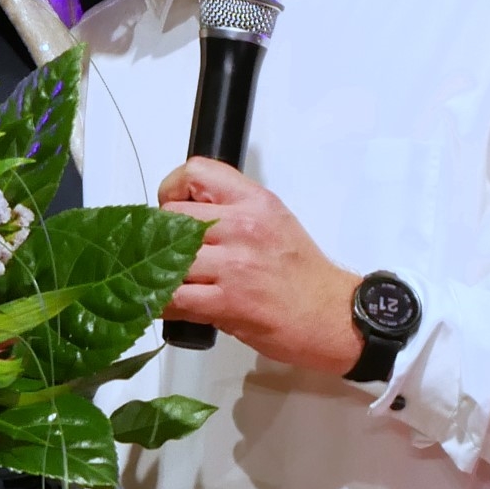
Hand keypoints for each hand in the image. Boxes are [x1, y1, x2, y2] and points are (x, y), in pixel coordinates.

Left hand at [159, 157, 361, 372]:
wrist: (332, 316)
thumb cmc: (304, 276)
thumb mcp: (274, 222)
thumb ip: (233, 211)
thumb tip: (189, 215)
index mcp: (255, 202)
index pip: (196, 172)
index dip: (173, 189)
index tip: (172, 208)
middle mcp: (243, 226)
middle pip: (171, 217)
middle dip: (161, 237)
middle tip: (168, 253)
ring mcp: (234, 265)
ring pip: (166, 258)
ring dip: (157, 273)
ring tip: (163, 281)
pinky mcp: (227, 302)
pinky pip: (173, 297)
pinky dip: (161, 303)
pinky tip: (165, 305)